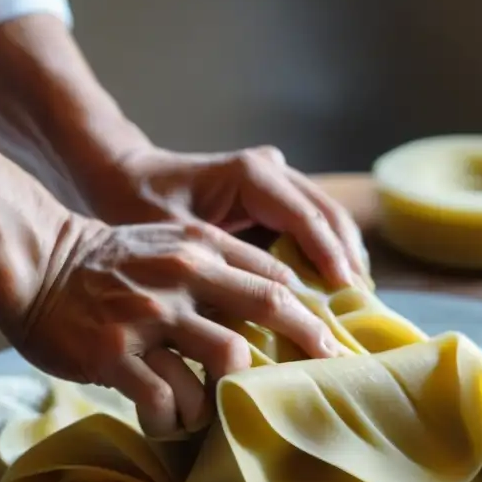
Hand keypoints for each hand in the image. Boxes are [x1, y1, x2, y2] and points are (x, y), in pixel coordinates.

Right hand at [13, 218, 347, 437]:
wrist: (34, 264)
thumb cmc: (107, 262)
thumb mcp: (168, 244)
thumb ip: (217, 264)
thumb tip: (272, 302)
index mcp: (200, 247)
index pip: (275, 276)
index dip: (312, 309)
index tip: (335, 341)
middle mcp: (182, 276)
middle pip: (269, 307)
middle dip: (308, 342)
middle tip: (328, 372)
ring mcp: (150, 314)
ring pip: (226, 360)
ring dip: (232, 393)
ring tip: (216, 410)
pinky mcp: (116, 354)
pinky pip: (168, 400)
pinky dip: (177, 420)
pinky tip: (169, 423)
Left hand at [85, 145, 371, 291]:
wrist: (121, 176)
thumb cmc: (136, 205)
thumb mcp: (168, 239)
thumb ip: (211, 266)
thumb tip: (254, 312)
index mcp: (249, 173)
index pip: (304, 216)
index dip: (328, 255)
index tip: (346, 290)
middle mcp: (271, 168)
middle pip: (327, 214)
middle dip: (346, 258)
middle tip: (360, 305)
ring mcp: (277, 179)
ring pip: (327, 218)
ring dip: (342, 257)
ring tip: (355, 302)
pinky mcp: (275, 198)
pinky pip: (312, 224)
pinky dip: (326, 254)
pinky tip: (334, 289)